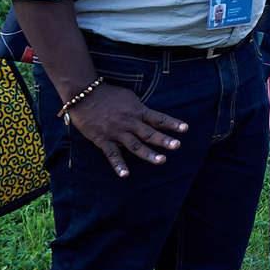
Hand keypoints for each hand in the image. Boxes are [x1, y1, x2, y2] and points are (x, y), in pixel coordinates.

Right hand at [65, 82, 188, 178]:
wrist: (84, 94)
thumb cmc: (107, 95)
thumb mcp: (128, 97)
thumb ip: (139, 108)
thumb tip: (149, 115)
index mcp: (137, 111)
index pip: (158, 118)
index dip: (172, 124)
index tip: (185, 129)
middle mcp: (130, 123)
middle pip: (149, 133)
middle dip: (164, 140)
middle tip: (177, 146)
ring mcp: (117, 132)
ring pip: (135, 145)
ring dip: (148, 154)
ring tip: (162, 161)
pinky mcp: (104, 140)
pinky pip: (112, 154)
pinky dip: (118, 165)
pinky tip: (125, 175)